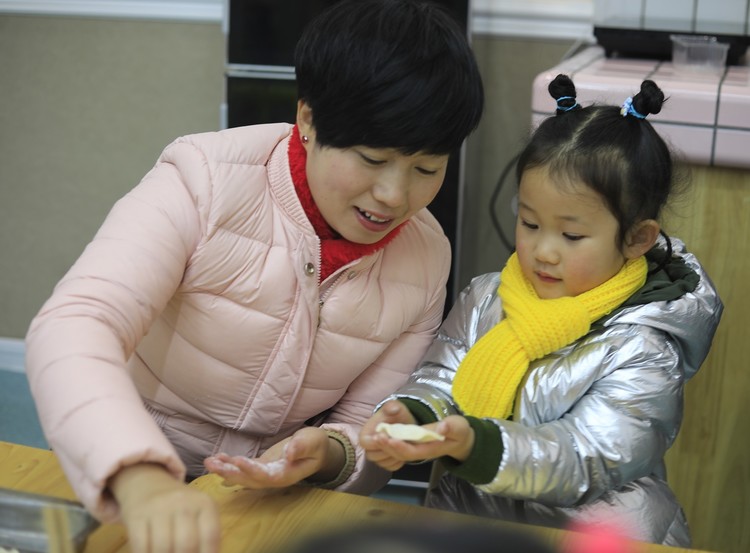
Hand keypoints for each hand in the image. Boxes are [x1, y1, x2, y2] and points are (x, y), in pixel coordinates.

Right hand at [109, 463, 220, 552]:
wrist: (148, 484)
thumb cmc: (179, 508)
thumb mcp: (198, 515)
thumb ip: (204, 539)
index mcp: (205, 504)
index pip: (211, 536)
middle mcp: (183, 502)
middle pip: (187, 544)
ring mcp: (159, 507)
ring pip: (163, 548)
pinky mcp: (137, 515)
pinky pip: (142, 546)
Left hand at [203, 427, 344, 487]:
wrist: (316, 449)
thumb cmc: (316, 444)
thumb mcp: (313, 442)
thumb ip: (302, 447)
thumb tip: (289, 452)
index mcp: (287, 474)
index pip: (267, 476)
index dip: (252, 471)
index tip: (238, 460)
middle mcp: (274, 478)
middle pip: (249, 480)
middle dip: (230, 473)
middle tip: (212, 464)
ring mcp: (266, 474)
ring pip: (243, 476)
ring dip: (225, 470)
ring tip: (209, 462)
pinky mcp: (261, 466)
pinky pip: (243, 468)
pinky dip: (229, 464)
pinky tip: (217, 458)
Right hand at [359, 400, 417, 470]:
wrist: (404, 423)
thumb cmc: (396, 415)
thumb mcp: (395, 407)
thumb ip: (392, 406)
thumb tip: (393, 409)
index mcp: (365, 434)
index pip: (365, 443)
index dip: (377, 442)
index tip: (389, 437)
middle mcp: (368, 447)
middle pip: (373, 456)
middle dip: (387, 451)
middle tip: (399, 443)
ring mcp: (377, 456)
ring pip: (382, 463)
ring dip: (393, 457)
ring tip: (403, 447)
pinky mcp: (386, 462)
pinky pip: (391, 467)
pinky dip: (398, 462)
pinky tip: (404, 453)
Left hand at [361, 404, 474, 470]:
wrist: (462, 441)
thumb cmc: (460, 432)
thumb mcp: (460, 427)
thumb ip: (451, 427)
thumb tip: (441, 428)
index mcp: (432, 448)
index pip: (413, 451)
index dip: (400, 446)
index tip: (389, 438)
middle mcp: (423, 452)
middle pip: (403, 454)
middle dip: (389, 447)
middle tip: (377, 436)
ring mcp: (419, 450)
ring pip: (399, 453)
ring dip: (387, 446)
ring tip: (376, 436)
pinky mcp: (416, 446)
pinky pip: (401, 448)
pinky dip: (390, 444)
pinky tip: (382, 436)